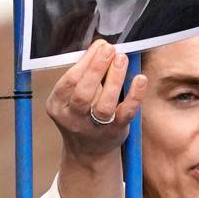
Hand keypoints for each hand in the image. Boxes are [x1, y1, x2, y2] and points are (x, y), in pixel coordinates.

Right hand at [46, 40, 146, 165]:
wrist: (88, 152)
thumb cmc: (82, 115)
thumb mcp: (71, 97)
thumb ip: (83, 74)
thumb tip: (101, 47)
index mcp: (58, 105)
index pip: (70, 81)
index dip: (86, 61)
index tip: (100, 45)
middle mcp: (73, 118)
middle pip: (83, 93)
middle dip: (96, 69)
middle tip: (110, 50)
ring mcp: (95, 127)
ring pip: (104, 105)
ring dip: (114, 79)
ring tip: (122, 59)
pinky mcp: (115, 131)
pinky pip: (126, 113)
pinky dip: (134, 96)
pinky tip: (140, 79)